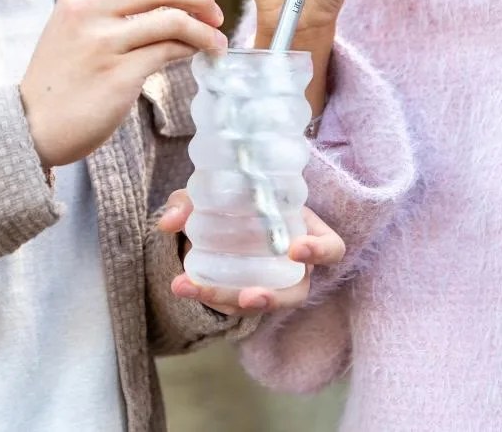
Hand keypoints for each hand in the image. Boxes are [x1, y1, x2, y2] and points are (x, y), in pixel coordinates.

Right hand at [20, 0, 226, 167]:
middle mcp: (89, 12)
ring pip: (172, 19)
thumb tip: (170, 1)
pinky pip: (168, 52)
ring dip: (205, 29)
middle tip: (217, 12)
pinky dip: (192, 49)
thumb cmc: (61, 81)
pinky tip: (200, 55)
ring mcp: (103, 43)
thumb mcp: (75, 30)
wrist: (31, 125)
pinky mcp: (118, 75)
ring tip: (217, 41)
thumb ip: (112, 10)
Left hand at [158, 190, 345, 315]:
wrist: (211, 220)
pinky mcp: (246, 296)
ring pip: (261, 305)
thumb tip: (170, 223)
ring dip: (229, 301)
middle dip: (273, 298)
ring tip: (192, 289)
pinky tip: (184, 285)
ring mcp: (271, 284)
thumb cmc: (227, 201)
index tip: (295, 249)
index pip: (331, 247)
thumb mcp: (209, 193)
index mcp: (301, 230)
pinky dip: (209, 298)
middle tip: (246, 296)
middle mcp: (292, 264)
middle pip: (296, 292)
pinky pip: (234, 307)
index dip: (320, 251)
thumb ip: (190, 201)